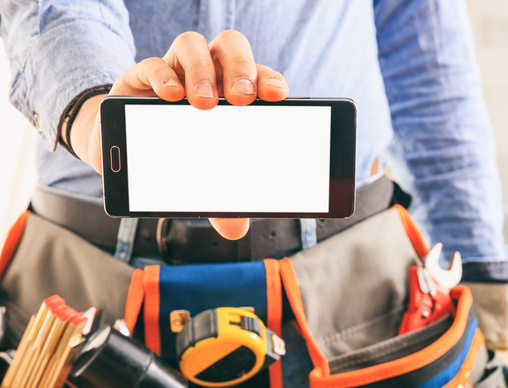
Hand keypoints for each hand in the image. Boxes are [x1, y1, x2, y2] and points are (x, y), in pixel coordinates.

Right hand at [63, 30, 288, 239]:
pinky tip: (169, 95)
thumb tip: (235, 229)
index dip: (270, 81)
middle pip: (231, 47)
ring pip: (193, 45)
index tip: (278, 97)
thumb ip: (220, 200)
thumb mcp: (199, 178)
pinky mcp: (140, 76)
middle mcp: (208, 74)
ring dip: (202, 70)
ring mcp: (175, 70)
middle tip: (241, 99)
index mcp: (233, 93)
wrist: (120, 144)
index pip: (259, 76)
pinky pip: (152, 63)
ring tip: (202, 103)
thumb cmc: (174, 154)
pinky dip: (162, 77)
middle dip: (241, 68)